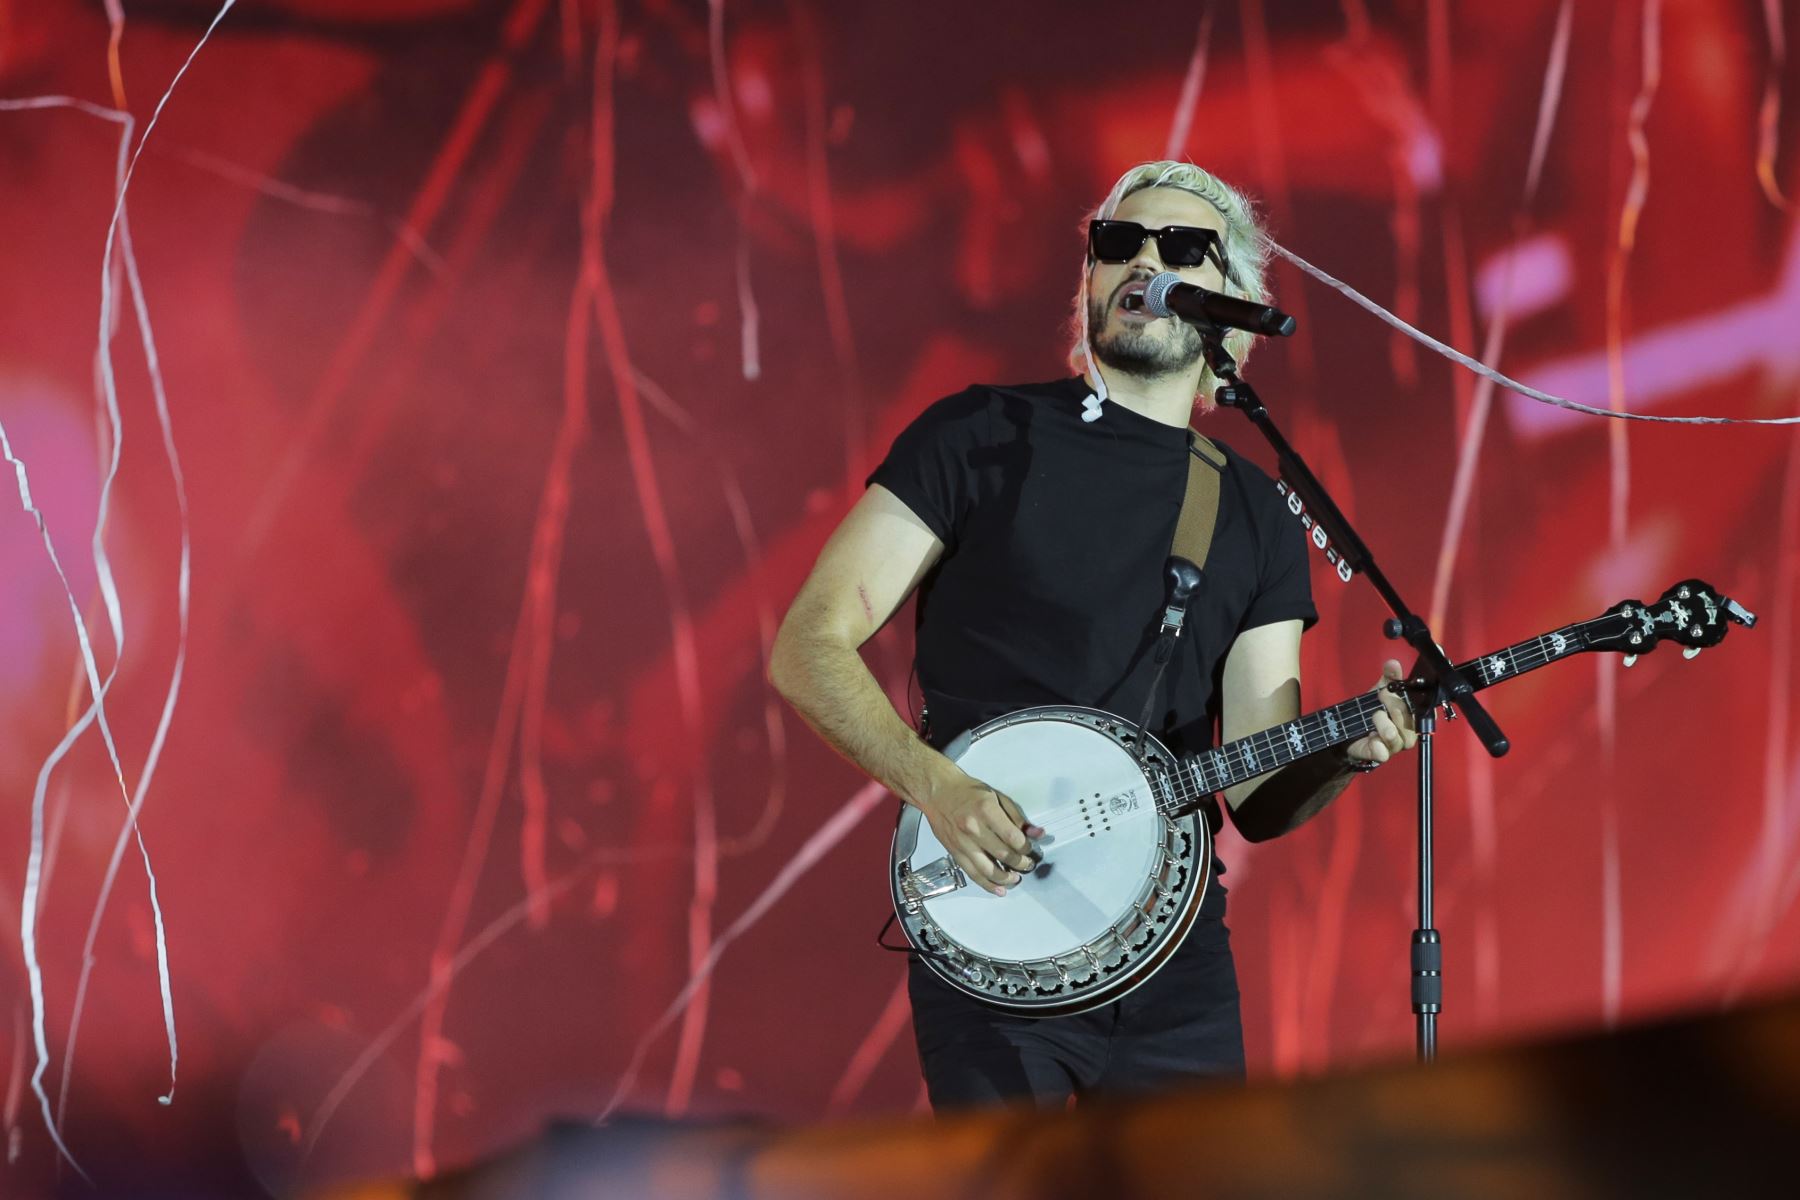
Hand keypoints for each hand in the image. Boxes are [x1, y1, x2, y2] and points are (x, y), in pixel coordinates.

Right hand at [916, 770, 1041, 896]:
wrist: (937, 792)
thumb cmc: (966, 791)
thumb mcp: (996, 796)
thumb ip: (1017, 817)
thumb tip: (1037, 833)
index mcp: (986, 810)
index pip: (1013, 837)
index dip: (1026, 848)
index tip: (1030, 849)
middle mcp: (973, 828)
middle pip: (1003, 854)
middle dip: (1020, 863)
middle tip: (1028, 864)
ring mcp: (962, 842)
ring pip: (987, 869)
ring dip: (1005, 878)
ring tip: (1015, 879)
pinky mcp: (954, 852)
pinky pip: (972, 873)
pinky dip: (987, 884)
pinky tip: (999, 889)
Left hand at [1345, 659, 1418, 766]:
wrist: (1351, 730)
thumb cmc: (1373, 709)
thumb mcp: (1381, 690)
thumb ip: (1390, 677)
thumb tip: (1393, 663)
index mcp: (1413, 717)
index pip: (1423, 712)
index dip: (1412, 701)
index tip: (1394, 690)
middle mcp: (1407, 733)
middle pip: (1409, 724)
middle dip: (1394, 707)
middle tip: (1381, 695)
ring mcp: (1394, 746)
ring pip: (1396, 738)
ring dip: (1384, 724)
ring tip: (1375, 715)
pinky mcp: (1379, 755)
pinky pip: (1382, 754)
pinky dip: (1376, 745)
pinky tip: (1371, 737)